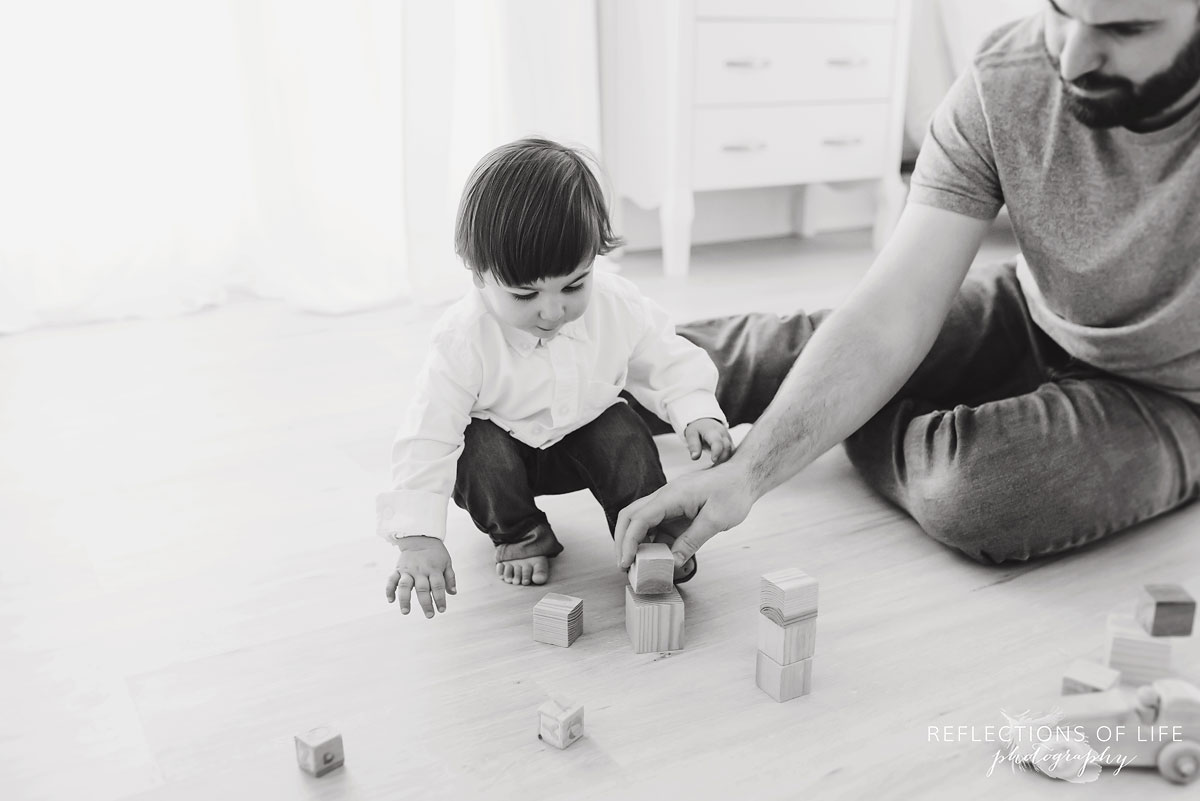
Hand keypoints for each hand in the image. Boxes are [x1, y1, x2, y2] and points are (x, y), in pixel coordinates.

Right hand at [385, 536, 456, 617]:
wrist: (419, 537)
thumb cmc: (436, 553)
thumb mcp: (447, 562)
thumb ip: (450, 578)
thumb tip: (453, 593)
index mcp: (433, 569)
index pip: (438, 586)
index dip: (440, 599)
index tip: (441, 610)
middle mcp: (420, 570)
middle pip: (422, 589)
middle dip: (426, 603)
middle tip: (429, 615)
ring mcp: (407, 570)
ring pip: (405, 586)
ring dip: (404, 599)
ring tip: (406, 612)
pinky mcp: (398, 569)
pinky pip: (392, 580)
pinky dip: (389, 590)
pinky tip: (391, 600)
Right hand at [614, 460, 754, 569]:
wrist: (744, 475)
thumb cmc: (733, 491)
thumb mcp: (716, 519)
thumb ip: (692, 541)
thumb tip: (673, 562)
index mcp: (672, 496)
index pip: (640, 519)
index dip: (628, 542)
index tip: (626, 562)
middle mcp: (665, 497)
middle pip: (631, 516)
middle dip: (623, 540)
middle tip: (623, 565)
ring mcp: (669, 502)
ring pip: (642, 521)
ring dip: (637, 542)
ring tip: (639, 566)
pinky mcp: (676, 509)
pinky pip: (658, 526)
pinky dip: (654, 542)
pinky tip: (658, 557)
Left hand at [683, 417, 732, 463]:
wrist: (706, 422)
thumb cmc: (698, 430)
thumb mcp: (692, 435)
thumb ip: (693, 445)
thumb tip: (695, 457)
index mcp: (713, 431)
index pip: (717, 442)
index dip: (717, 452)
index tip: (713, 460)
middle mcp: (723, 435)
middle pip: (727, 447)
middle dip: (722, 458)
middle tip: (714, 467)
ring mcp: (729, 439)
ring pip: (732, 451)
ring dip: (726, 461)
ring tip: (717, 468)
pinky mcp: (731, 444)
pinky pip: (732, 453)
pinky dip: (728, 460)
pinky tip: (721, 467)